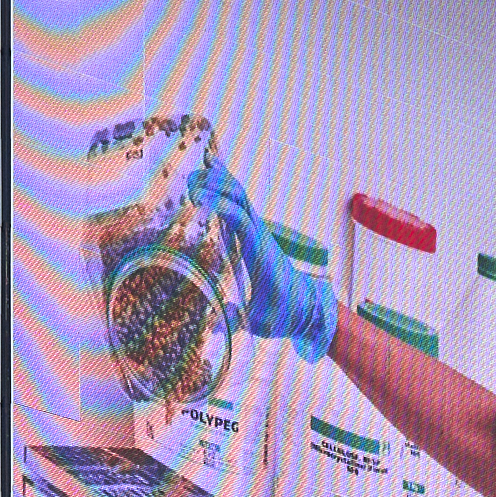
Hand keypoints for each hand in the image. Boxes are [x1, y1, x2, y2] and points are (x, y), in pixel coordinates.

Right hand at [192, 157, 335, 357]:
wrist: (307, 308)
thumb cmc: (284, 314)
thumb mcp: (261, 322)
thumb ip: (238, 321)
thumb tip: (214, 326)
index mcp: (261, 252)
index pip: (242, 221)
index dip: (222, 207)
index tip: (198, 201)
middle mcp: (260, 235)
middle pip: (240, 199)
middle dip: (217, 186)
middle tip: (189, 182)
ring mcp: (258, 232)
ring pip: (240, 197)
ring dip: (220, 182)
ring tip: (195, 170)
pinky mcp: (254, 235)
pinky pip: (239, 206)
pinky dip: (224, 190)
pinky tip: (211, 178)